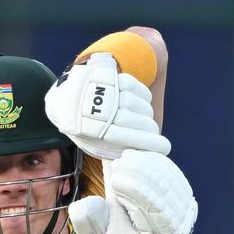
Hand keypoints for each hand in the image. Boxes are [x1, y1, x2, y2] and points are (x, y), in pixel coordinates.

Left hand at [44, 53, 169, 159]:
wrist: (68, 101)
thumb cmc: (87, 128)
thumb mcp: (95, 145)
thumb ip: (116, 150)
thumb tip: (142, 154)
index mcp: (98, 134)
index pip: (131, 139)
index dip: (152, 144)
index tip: (165, 147)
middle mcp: (103, 113)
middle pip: (140, 122)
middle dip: (151, 130)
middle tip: (153, 134)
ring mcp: (108, 94)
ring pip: (140, 105)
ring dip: (146, 114)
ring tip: (143, 119)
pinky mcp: (111, 79)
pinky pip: (136, 88)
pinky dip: (143, 97)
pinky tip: (141, 103)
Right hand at [69, 151, 196, 233]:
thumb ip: (89, 224)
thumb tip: (82, 207)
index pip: (162, 216)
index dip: (141, 194)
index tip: (115, 180)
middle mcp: (181, 232)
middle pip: (167, 194)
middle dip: (141, 174)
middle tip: (118, 164)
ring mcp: (185, 212)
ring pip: (170, 180)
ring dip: (146, 165)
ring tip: (123, 159)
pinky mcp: (183, 196)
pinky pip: (173, 173)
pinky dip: (154, 162)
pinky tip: (134, 157)